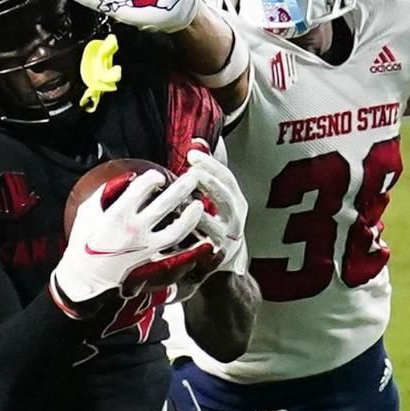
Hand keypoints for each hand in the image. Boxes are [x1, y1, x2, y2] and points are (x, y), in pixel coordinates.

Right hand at [52, 169, 208, 308]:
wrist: (84, 278)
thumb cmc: (83, 242)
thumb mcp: (87, 212)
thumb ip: (105, 192)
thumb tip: (128, 177)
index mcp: (117, 214)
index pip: (142, 188)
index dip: (154, 178)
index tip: (158, 177)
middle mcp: (134, 230)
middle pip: (165, 204)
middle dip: (182, 188)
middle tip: (192, 178)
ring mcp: (145, 248)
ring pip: (178, 230)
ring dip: (191, 216)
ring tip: (199, 204)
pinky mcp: (151, 263)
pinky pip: (176, 254)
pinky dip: (191, 247)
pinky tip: (202, 238)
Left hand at [184, 146, 247, 271]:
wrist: (223, 269)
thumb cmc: (214, 227)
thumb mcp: (216, 201)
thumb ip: (208, 174)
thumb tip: (197, 141)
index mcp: (236, 202)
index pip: (226, 178)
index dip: (211, 164)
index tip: (192, 152)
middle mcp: (236, 219)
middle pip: (225, 196)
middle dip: (207, 181)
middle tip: (188, 172)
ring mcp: (227, 239)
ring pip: (212, 222)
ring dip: (195, 210)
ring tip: (180, 201)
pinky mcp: (215, 258)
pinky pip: (201, 245)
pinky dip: (188, 236)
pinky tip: (173, 227)